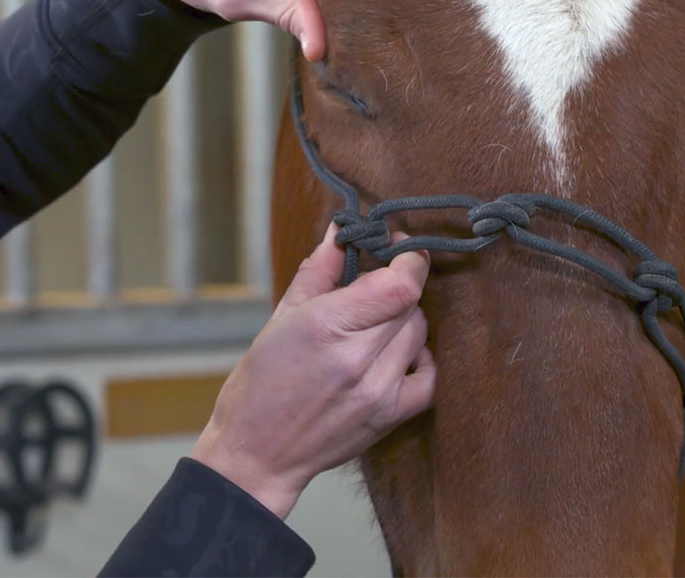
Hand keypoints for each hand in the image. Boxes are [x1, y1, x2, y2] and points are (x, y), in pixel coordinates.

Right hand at [191, 225, 434, 519]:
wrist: (256, 453)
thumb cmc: (260, 382)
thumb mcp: (281, 316)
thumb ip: (319, 270)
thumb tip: (342, 230)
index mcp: (327, 325)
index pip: (400, 283)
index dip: (409, 258)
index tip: (398, 246)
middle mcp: (358, 357)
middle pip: (410, 304)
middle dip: (395, 287)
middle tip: (371, 287)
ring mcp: (378, 390)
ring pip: (418, 334)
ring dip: (402, 320)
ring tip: (372, 324)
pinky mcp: (389, 417)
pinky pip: (428, 378)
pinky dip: (419, 358)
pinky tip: (396, 354)